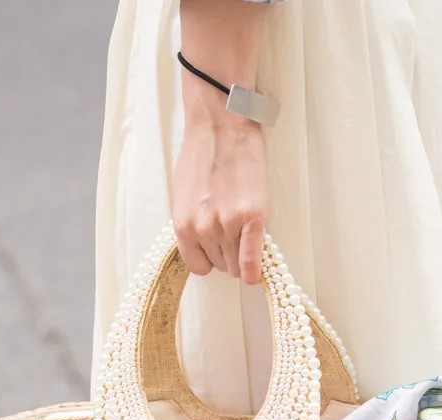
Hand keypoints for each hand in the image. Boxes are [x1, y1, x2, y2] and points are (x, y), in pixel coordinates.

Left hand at [172, 118, 268, 285]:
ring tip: (246, 231)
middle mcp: (203, 230)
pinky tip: (258, 273)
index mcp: (183, 225)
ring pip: (237, 265)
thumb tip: (205, 245)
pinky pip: (252, 261)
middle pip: (221, 266)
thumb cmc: (202, 155)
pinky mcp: (253, 217)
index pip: (198, 267)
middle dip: (229, 254)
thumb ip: (192, 224)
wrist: (222, 125)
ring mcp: (228, 225)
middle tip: (236, 232)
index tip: (219, 251)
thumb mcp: (185, 197)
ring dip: (243, 255)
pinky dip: (255, 271)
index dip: (211, 260)